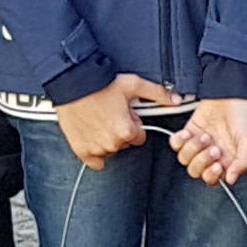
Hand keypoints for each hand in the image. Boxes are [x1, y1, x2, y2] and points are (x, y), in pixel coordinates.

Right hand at [58, 74, 177, 168]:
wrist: (72, 84)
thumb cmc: (99, 85)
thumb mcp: (133, 84)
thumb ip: (157, 93)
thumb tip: (175, 99)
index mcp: (126, 131)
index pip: (139, 137)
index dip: (132, 125)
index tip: (124, 116)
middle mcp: (112, 143)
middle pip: (124, 144)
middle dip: (120, 132)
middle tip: (110, 116)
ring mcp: (96, 148)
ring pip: (110, 150)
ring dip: (107, 140)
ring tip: (99, 122)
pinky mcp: (82, 150)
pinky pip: (95, 161)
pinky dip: (95, 153)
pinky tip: (94, 140)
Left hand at [174, 96, 246, 187]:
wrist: (231, 92)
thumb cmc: (244, 114)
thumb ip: (244, 163)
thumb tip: (232, 179)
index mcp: (228, 160)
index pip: (213, 179)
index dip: (212, 175)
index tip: (218, 164)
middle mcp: (213, 154)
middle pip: (196, 171)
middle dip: (202, 160)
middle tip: (213, 148)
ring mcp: (199, 144)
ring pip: (184, 159)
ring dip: (193, 148)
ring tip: (205, 136)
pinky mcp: (189, 132)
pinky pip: (176, 144)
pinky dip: (180, 141)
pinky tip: (190, 133)